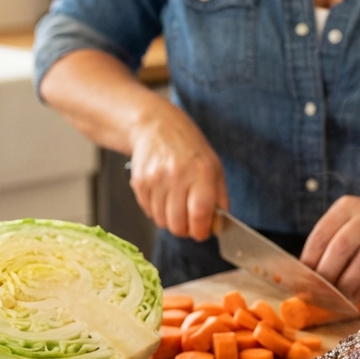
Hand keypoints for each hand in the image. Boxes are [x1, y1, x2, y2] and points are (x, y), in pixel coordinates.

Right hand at [127, 106, 227, 241]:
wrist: (157, 126)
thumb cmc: (190, 148)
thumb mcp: (214, 166)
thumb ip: (219, 197)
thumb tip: (219, 226)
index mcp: (201, 172)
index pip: (199, 213)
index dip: (201, 230)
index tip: (203, 233)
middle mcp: (177, 175)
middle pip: (178, 223)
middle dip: (185, 230)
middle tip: (190, 223)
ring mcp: (155, 179)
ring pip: (162, 221)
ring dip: (171, 221)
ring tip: (177, 206)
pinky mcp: (139, 182)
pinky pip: (149, 212)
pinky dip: (157, 211)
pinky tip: (164, 197)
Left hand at [300, 194, 359, 303]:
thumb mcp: (347, 220)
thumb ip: (328, 242)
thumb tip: (305, 277)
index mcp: (346, 207)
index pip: (322, 234)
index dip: (309, 260)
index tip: (301, 280)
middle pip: (342, 247)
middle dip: (326, 275)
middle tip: (317, 293)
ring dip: (345, 286)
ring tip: (335, 300)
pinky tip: (352, 300)